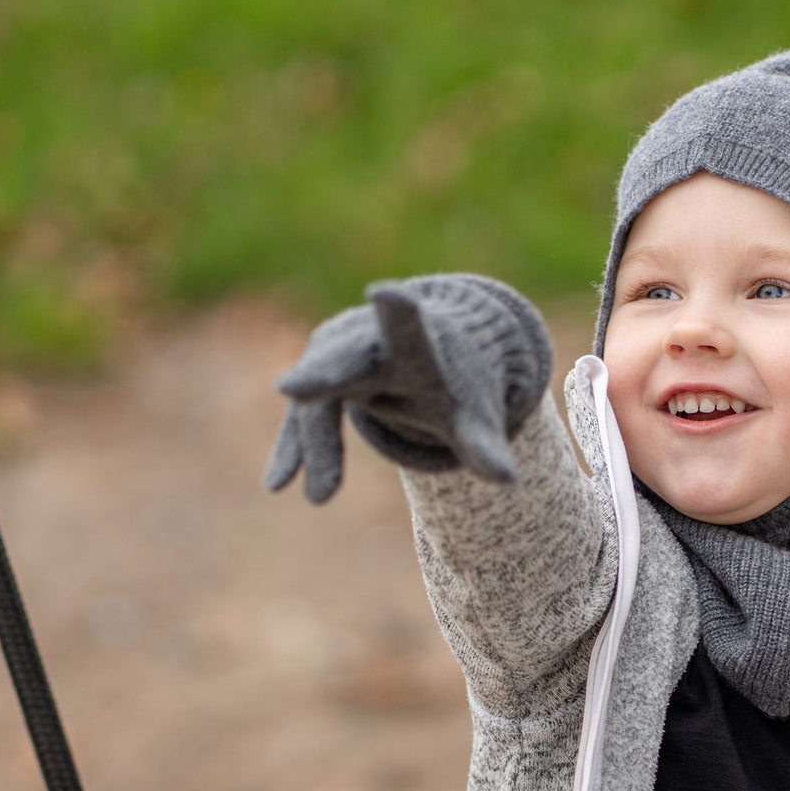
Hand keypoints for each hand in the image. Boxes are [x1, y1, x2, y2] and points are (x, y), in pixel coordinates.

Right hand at [263, 274, 551, 503]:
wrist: (429, 353)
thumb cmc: (456, 387)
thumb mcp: (473, 418)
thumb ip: (484, 446)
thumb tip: (511, 480)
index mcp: (416, 345)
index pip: (409, 330)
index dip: (399, 315)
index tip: (386, 292)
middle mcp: (368, 343)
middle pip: (345, 359)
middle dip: (322, 373)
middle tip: (293, 388)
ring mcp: (335, 360)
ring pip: (318, 403)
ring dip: (317, 448)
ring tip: (322, 497)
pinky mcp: (317, 383)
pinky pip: (303, 420)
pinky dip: (295, 451)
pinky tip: (278, 485)